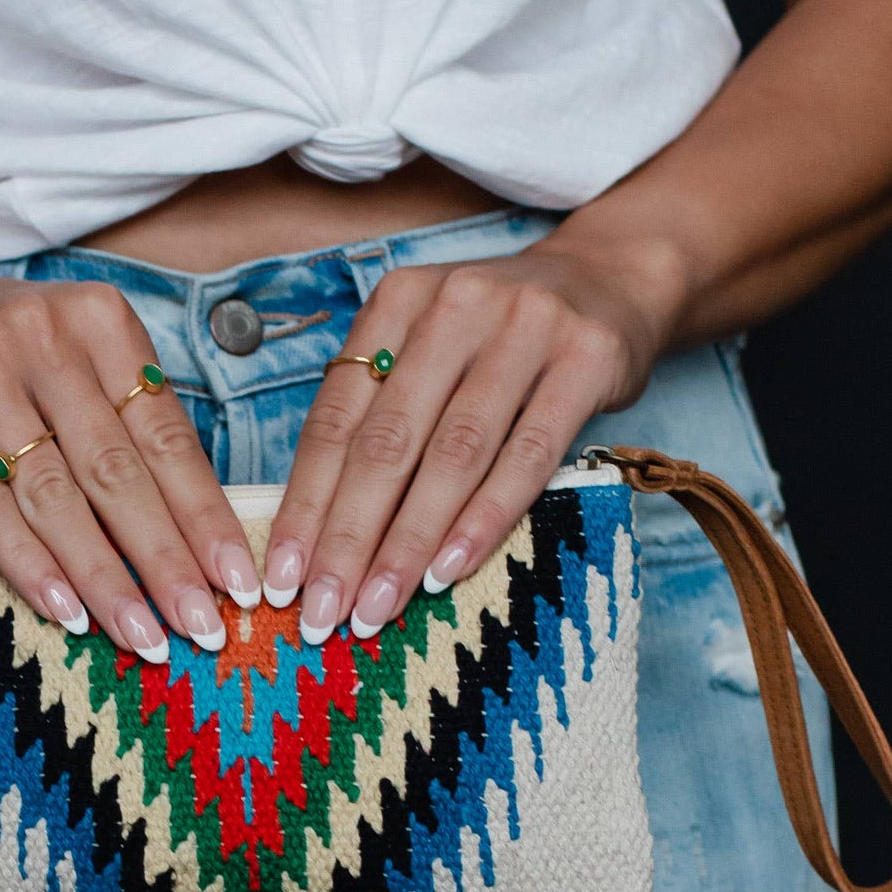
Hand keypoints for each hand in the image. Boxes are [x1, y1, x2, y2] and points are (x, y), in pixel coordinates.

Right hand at [0, 265, 259, 656]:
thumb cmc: (17, 358)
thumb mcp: (85, 361)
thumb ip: (133, 426)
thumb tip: (200, 539)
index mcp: (101, 320)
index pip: (165, 436)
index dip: (205, 515)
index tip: (237, 581)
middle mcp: (42, 337)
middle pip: (115, 471)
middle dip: (164, 559)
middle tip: (201, 627)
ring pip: (52, 494)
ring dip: (102, 575)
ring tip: (141, 635)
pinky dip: (28, 562)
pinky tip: (66, 610)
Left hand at [262, 234, 687, 640]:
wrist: (612, 278)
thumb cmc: (500, 338)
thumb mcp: (430, 348)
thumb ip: (382, 414)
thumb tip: (319, 532)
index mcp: (398, 302)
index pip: (336, 420)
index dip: (304, 504)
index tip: (280, 578)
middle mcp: (455, 306)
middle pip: (386, 442)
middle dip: (347, 538)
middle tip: (322, 613)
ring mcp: (525, 328)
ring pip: (453, 455)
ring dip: (409, 542)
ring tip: (378, 608)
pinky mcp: (586, 361)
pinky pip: (528, 455)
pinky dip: (484, 518)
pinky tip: (448, 571)